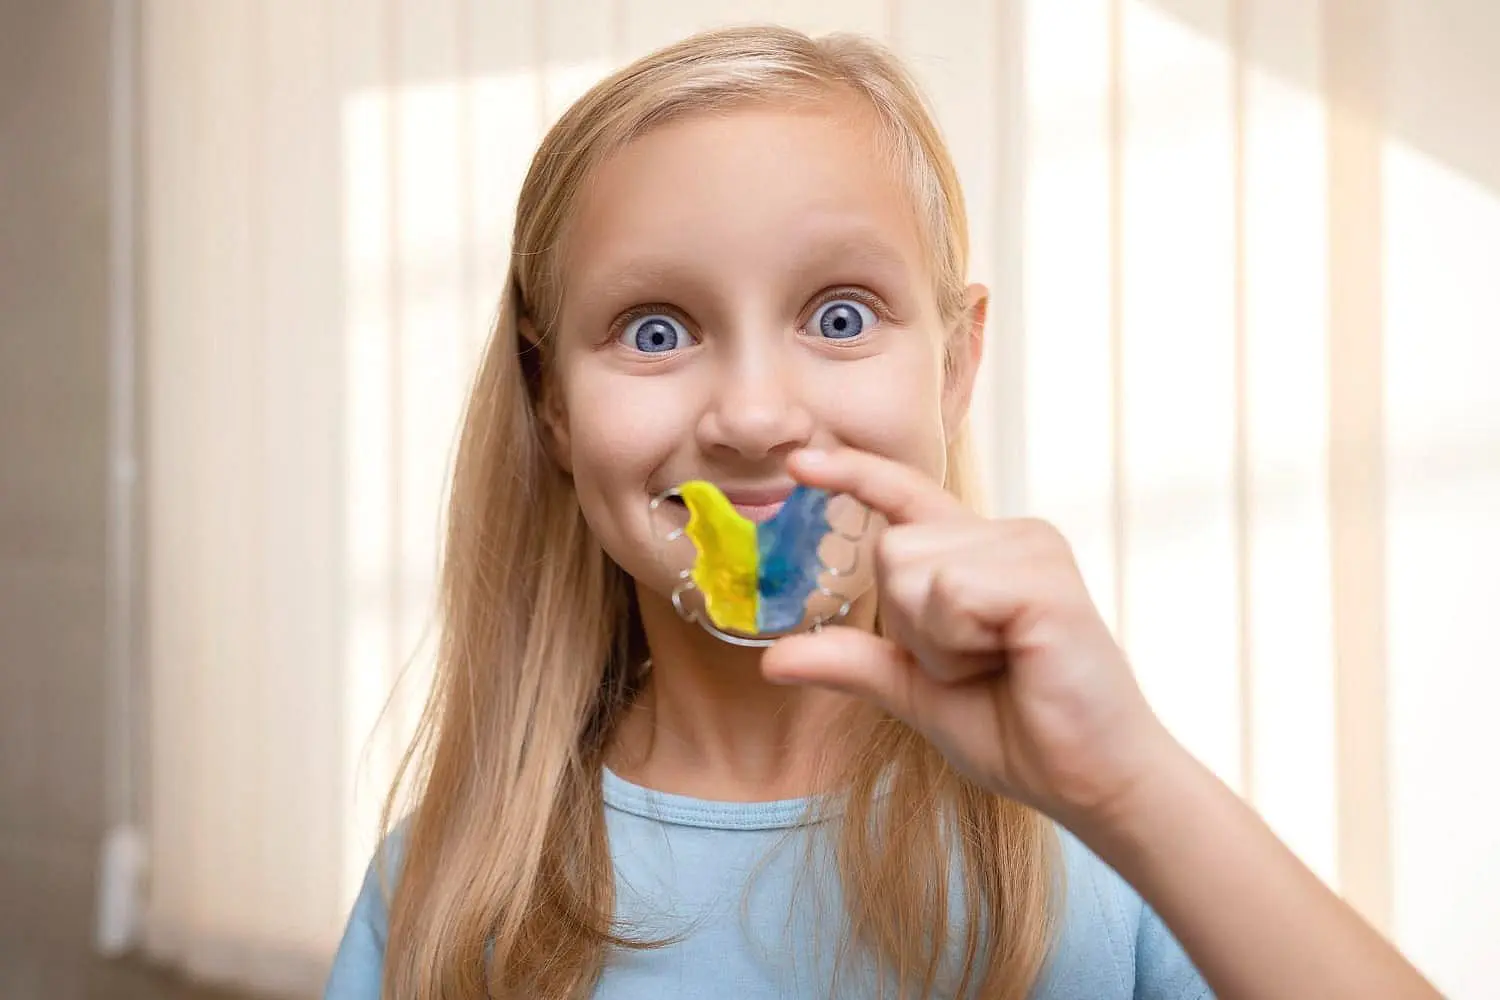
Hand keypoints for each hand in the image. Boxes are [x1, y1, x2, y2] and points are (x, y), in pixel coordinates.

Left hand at [763, 446, 1178, 828]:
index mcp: (979, 555)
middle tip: (977, 663)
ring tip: (999, 663)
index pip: (906, 497)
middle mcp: (1009, 536)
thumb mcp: (917, 694)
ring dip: (937, 642)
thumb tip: (771, 662)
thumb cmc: (1019, 731)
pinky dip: (960, 644)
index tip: (800, 463)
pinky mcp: (1046, 578)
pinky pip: (950, 593)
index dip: (854, 474)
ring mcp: (1031, 549)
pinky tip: (1014, 659)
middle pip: (892, 548)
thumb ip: (854, 664)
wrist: (1089, 780)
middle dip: (912, 627)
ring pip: (913, 568)